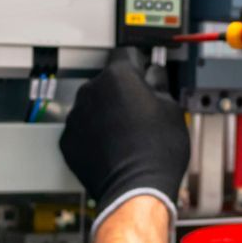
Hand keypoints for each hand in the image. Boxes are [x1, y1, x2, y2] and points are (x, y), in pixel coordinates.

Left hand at [60, 47, 190, 233]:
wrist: (136, 189)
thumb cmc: (156, 153)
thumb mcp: (172, 109)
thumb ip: (160, 84)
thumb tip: (154, 76)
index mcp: (119, 76)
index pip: (127, 53)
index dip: (140, 63)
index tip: (145, 71)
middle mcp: (92, 91)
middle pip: (108, 81)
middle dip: (123, 91)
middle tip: (143, 111)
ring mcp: (76, 116)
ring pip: (93, 105)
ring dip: (106, 113)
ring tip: (128, 133)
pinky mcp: (68, 141)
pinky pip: (82, 129)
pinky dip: (94, 135)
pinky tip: (114, 147)